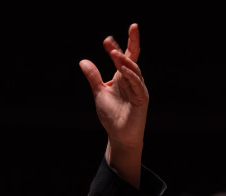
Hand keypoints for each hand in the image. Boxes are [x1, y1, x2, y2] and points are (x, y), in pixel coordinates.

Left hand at [79, 23, 147, 185]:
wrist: (120, 136)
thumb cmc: (112, 115)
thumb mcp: (99, 92)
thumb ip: (93, 77)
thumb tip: (83, 61)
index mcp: (123, 77)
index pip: (123, 57)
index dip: (115, 48)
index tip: (107, 40)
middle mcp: (132, 80)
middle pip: (133, 58)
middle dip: (133, 42)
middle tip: (130, 29)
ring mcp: (138, 88)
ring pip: (134, 69)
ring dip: (125, 60)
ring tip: (113, 53)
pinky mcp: (141, 99)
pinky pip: (137, 84)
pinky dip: (130, 75)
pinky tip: (122, 69)